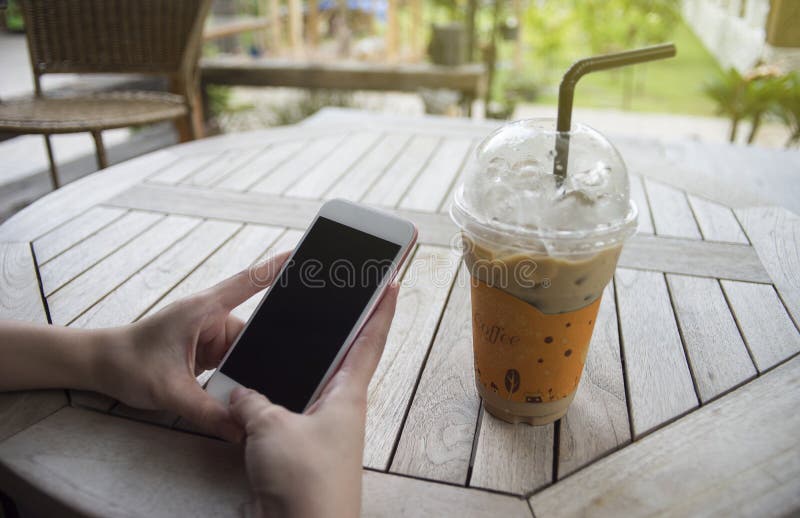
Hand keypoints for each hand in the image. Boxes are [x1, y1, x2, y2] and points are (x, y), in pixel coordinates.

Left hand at [98, 252, 290, 441]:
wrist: (99, 365)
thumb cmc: (127, 363)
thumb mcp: (169, 391)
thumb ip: (206, 412)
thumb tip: (240, 429)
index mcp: (204, 310)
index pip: (248, 283)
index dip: (276, 268)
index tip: (302, 256)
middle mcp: (211, 318)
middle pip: (254, 331)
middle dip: (266, 350)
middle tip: (284, 368)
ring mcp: (209, 335)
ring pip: (245, 351)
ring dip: (246, 369)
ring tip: (247, 387)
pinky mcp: (207, 350)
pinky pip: (233, 361)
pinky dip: (237, 375)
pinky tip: (238, 391)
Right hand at [229, 283, 399, 517]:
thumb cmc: (306, 480)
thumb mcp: (271, 427)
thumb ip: (252, 402)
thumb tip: (240, 396)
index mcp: (347, 394)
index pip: (370, 339)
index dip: (381, 309)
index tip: (392, 282)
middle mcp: (338, 408)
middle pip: (340, 358)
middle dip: (336, 329)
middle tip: (332, 298)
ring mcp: (320, 431)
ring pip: (307, 387)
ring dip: (294, 369)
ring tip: (278, 342)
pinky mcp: (301, 452)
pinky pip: (284, 416)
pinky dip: (269, 404)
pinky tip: (247, 397)